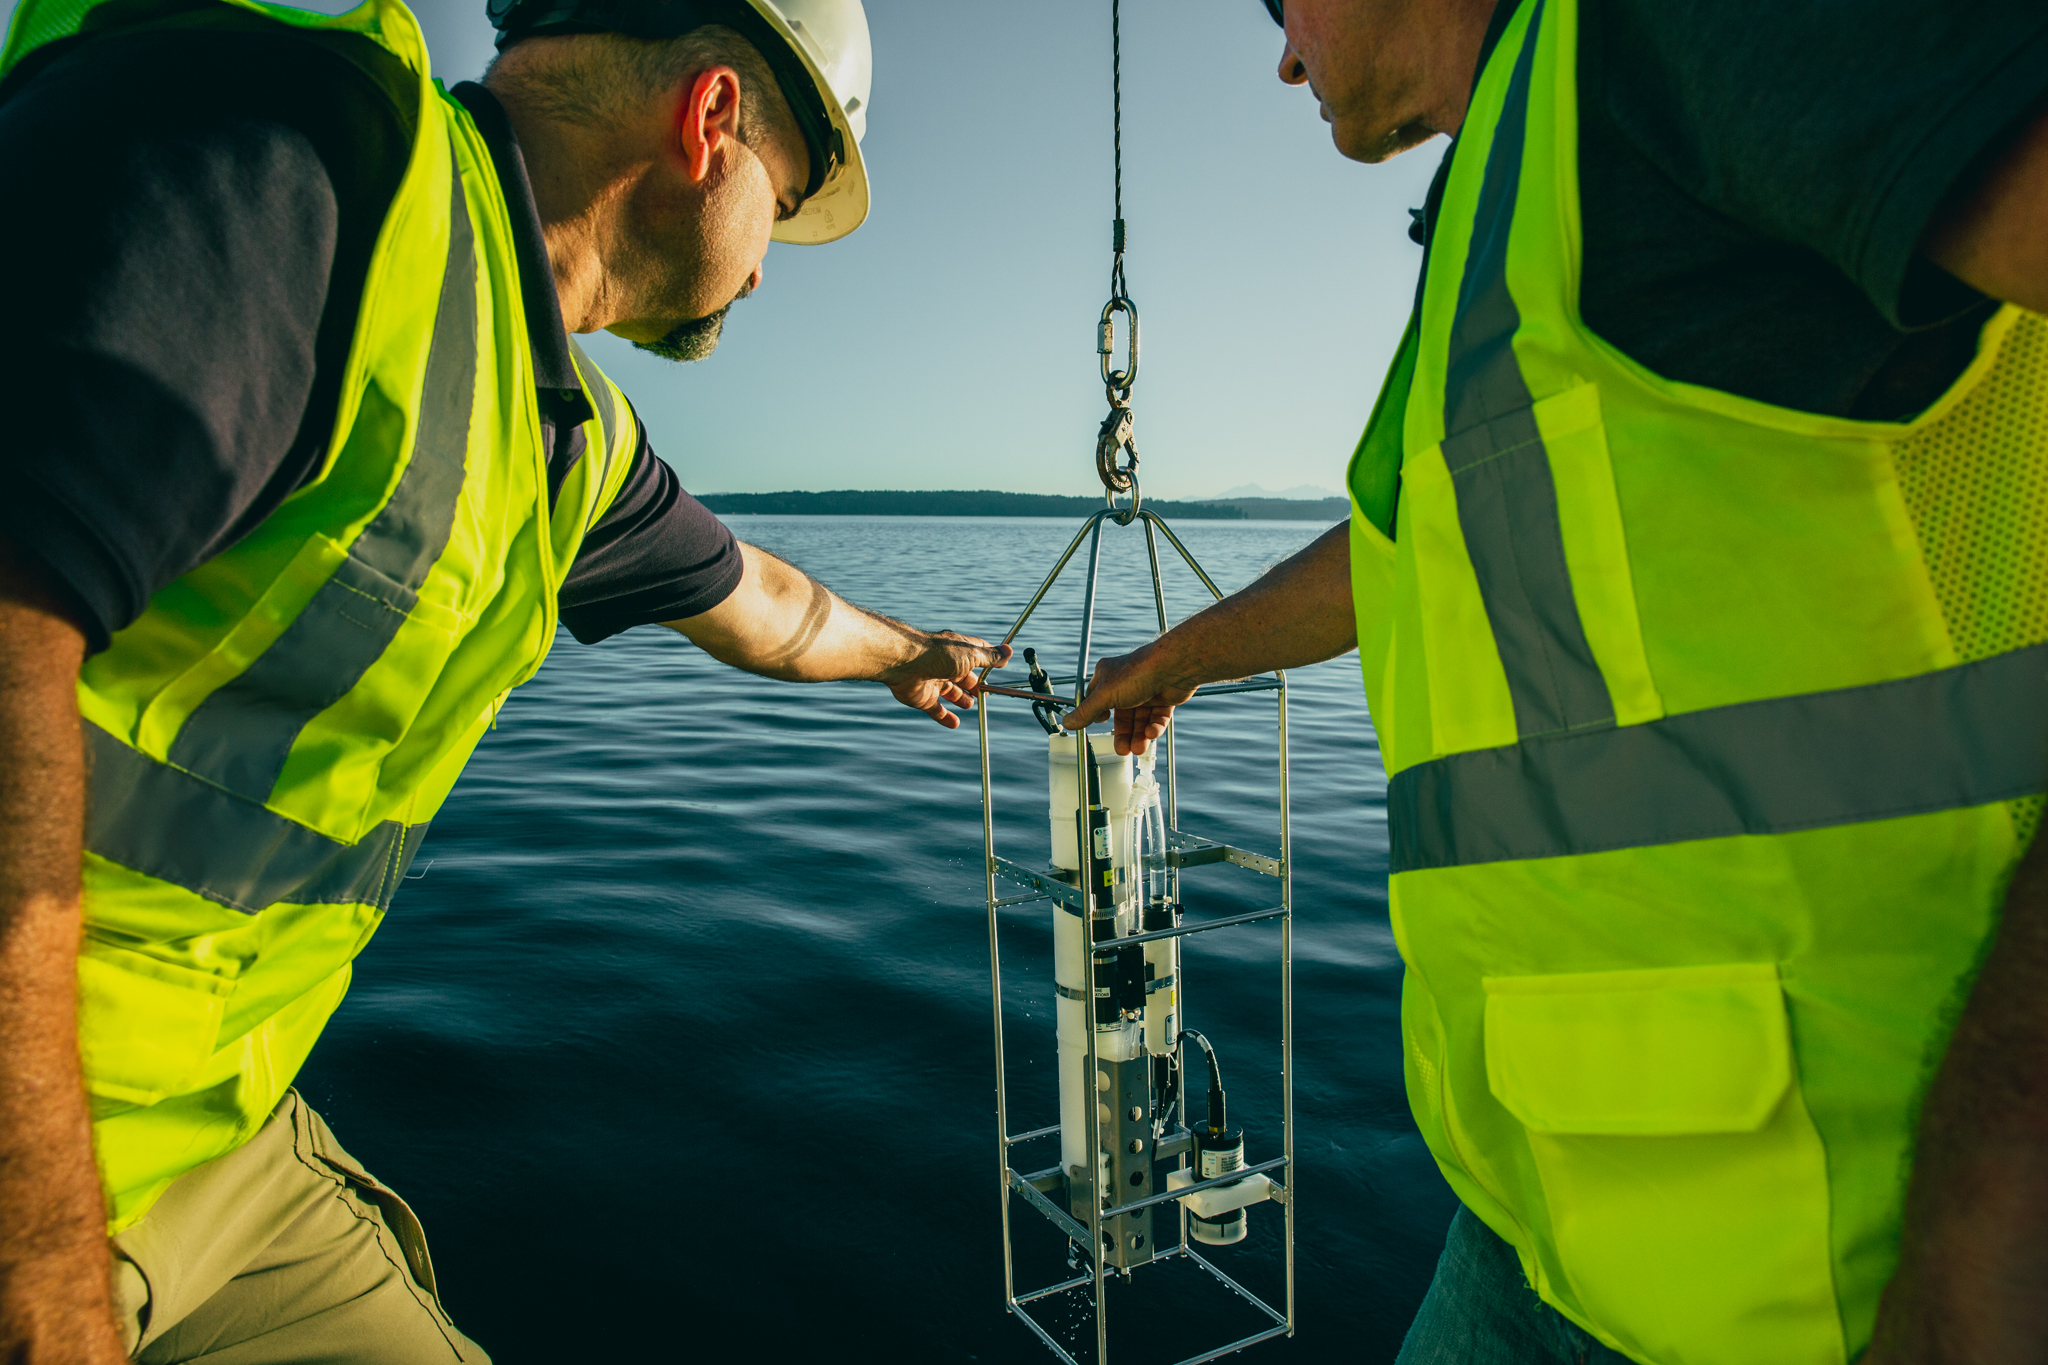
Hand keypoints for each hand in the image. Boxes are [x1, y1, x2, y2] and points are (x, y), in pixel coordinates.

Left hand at [882, 631, 1010, 728]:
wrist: (906, 664)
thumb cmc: (939, 654)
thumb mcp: (971, 655)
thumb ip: (990, 657)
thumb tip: (1008, 652)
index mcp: (958, 652)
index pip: (977, 655)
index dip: (989, 662)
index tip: (1001, 666)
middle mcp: (946, 665)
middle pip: (964, 677)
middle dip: (975, 685)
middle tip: (985, 694)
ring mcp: (934, 681)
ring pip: (950, 692)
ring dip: (961, 699)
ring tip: (971, 705)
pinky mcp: (923, 698)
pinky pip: (936, 710)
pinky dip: (945, 717)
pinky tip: (955, 724)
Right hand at [1061, 640, 1198, 754]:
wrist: (1173, 667)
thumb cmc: (1137, 673)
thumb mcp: (1105, 695)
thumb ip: (1086, 712)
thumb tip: (1067, 722)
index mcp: (1108, 676)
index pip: (1096, 698)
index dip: (1097, 713)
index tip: (1099, 725)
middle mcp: (1126, 683)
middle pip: (1122, 716)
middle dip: (1123, 734)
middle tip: (1123, 750)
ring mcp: (1146, 690)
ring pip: (1140, 720)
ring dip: (1139, 735)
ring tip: (1138, 749)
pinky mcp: (1163, 698)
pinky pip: (1156, 718)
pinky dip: (1154, 727)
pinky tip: (1152, 734)